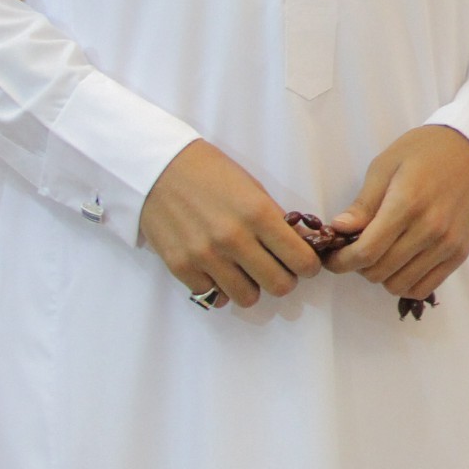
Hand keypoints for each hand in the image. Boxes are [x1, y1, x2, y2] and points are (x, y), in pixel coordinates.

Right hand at [138, 138, 321, 307]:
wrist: (160, 170)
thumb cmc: (213, 174)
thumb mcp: (254, 189)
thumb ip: (275, 220)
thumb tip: (298, 246)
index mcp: (259, 214)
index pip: (301, 259)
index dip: (309, 265)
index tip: (305, 263)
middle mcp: (234, 239)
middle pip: (279, 285)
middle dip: (285, 280)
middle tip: (279, 269)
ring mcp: (205, 256)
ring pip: (247, 298)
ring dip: (253, 287)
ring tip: (248, 272)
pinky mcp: (180, 267)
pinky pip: (213, 296)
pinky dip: (222, 289)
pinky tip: (221, 272)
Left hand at [322, 124, 468, 301]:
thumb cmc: (425, 152)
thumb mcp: (386, 165)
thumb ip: (363, 202)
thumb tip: (338, 229)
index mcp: (408, 204)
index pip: (366, 252)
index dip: (340, 261)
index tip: (332, 257)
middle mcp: (431, 229)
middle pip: (379, 272)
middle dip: (358, 266)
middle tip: (357, 250)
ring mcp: (448, 244)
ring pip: (399, 285)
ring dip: (382, 275)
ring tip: (382, 254)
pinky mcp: (460, 253)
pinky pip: (425, 288)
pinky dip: (406, 283)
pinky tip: (402, 263)